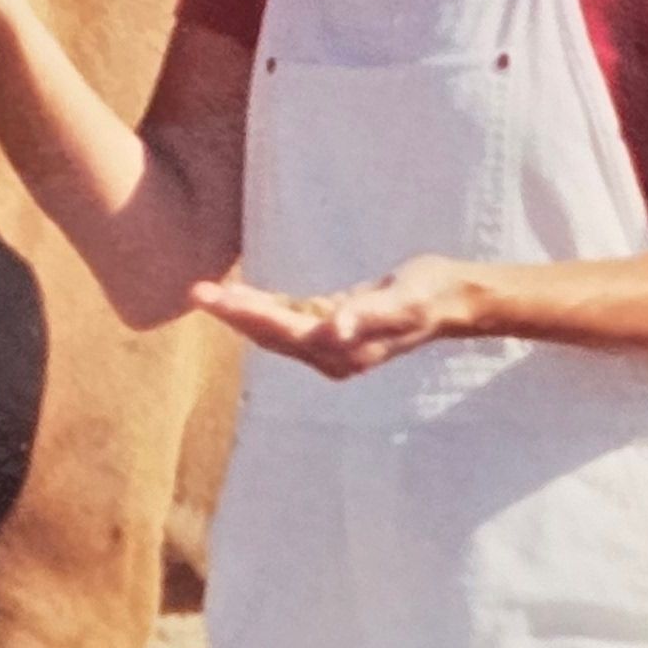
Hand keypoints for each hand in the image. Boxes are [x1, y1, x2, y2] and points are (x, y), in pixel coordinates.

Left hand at [188, 254, 474, 377]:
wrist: (452, 300)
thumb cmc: (428, 296)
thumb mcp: (400, 303)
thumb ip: (366, 317)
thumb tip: (334, 330)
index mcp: (342, 350)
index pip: (282, 331)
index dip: (245, 313)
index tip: (212, 297)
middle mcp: (333, 355)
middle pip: (271, 335)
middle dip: (233, 314)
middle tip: (195, 292)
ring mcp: (333, 346)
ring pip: (276, 331)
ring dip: (242, 313)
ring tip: (207, 293)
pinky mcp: (335, 329)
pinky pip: (290, 321)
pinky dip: (265, 309)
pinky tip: (243, 297)